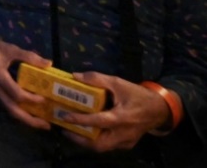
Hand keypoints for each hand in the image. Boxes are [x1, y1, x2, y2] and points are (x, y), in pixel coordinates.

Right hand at [0, 35, 53, 129]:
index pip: (17, 95)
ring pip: (10, 111)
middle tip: (47, 126)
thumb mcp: (10, 49)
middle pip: (13, 110)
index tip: (45, 98)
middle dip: (30, 120)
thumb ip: (29, 56)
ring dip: (25, 119)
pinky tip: (30, 111)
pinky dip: (20, 112)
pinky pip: (8, 106)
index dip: (32, 99)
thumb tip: (48, 64)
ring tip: (41, 123)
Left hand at [59, 72, 173, 151]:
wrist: (159, 109)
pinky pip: (109, 146)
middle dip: (80, 140)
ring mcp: (126, 141)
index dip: (80, 120)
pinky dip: (96, 141)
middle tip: (65, 130)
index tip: (65, 117)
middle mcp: (123, 133)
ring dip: (86, 142)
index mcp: (122, 117)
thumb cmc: (137, 95)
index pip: (98, 121)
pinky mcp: (127, 144)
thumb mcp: (118, 83)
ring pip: (103, 147)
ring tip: (71, 132)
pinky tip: (86, 132)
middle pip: (99, 144)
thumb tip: (75, 76)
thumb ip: (97, 79)